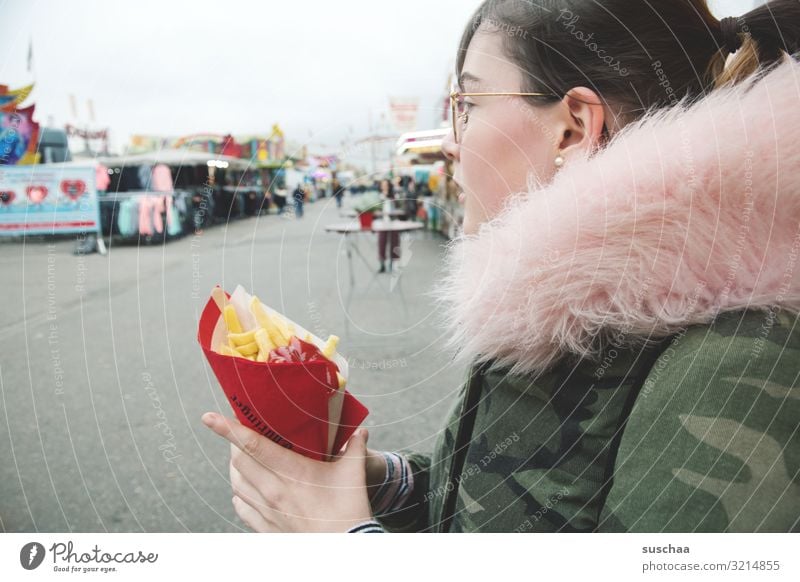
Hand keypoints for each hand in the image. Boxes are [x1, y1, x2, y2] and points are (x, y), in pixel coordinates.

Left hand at [202, 412, 373, 532]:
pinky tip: (244, 489)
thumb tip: (360, 432)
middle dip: (233, 443)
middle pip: (238, 461)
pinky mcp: (267, 528)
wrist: (347, 545)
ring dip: (235, 467)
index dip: (227, 429)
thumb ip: (354, 447)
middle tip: (238, 431)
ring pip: (236, 483)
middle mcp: (272, 491)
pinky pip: (241, 507)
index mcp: (291, 472)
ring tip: (241, 456)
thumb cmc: (349, 509)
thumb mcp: (353, 473)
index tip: (209, 417)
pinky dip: (239, 493)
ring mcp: (267, 511)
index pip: (252, 445)